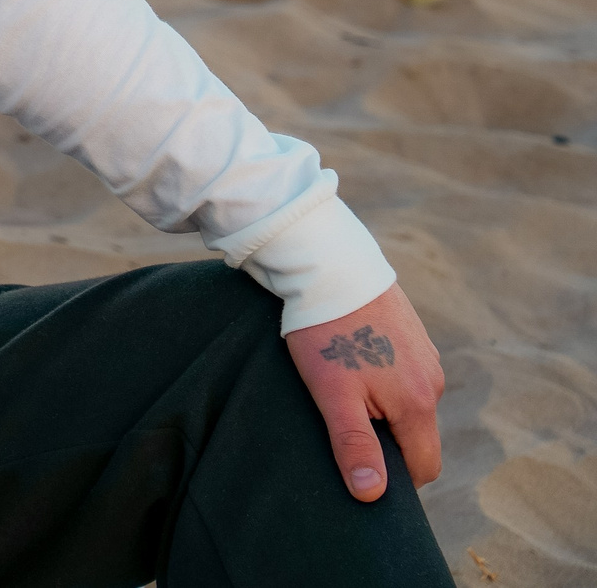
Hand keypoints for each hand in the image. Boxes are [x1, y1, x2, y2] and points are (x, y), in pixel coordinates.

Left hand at [284, 283, 444, 500]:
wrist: (329, 265)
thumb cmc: (326, 331)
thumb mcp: (333, 394)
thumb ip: (355, 444)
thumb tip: (372, 494)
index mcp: (419, 403)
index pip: (423, 467)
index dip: (394, 479)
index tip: (360, 471)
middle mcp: (433, 381)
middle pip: (417, 435)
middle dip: (387, 443)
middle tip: (342, 428)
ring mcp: (427, 356)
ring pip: (410, 404)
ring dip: (384, 410)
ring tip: (342, 391)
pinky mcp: (414, 335)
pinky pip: (404, 375)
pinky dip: (384, 381)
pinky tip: (352, 365)